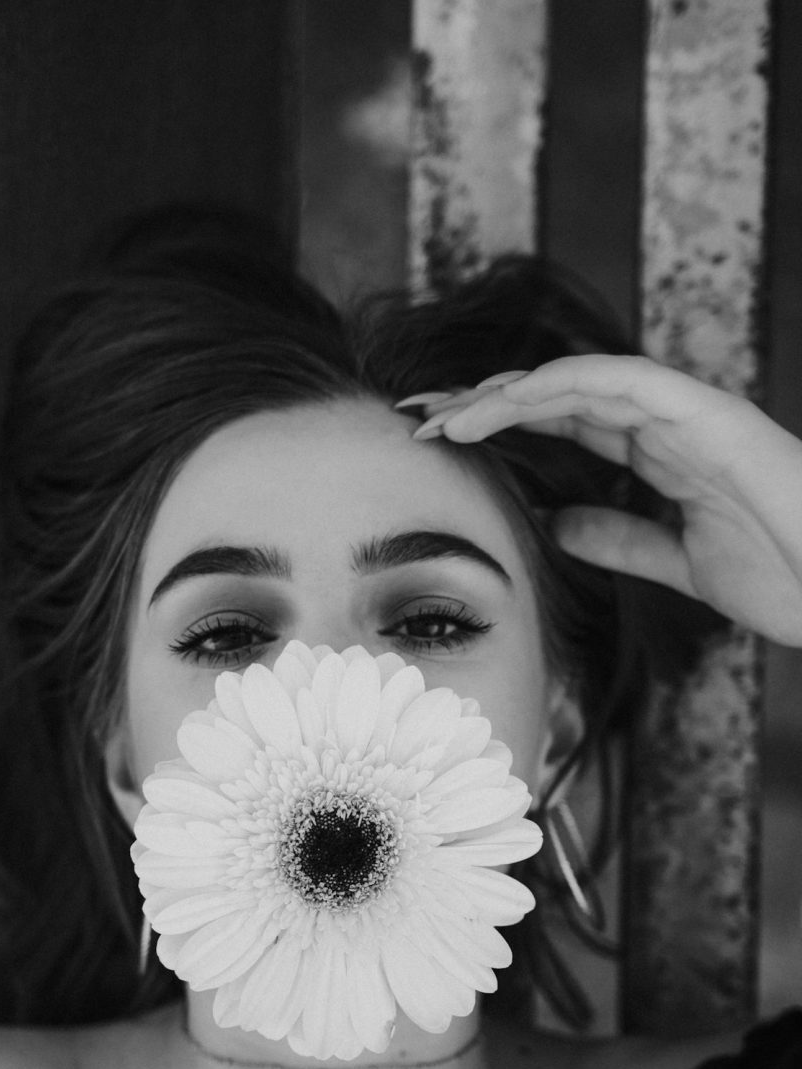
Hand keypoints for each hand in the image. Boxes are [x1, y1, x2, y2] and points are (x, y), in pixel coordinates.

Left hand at [401, 356, 801, 646]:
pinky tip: (501, 403)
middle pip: (558, 394)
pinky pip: (619, 381)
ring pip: (576, 380)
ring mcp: (687, 412)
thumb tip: (558, 522)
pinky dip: (554, 385)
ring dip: (504, 392)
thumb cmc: (785, 575)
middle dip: (485, 401)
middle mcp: (667, 424)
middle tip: (418, 416)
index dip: (503, 426)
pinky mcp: (705, 412)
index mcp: (662, 453)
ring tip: (444, 416)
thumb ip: (621, 537)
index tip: (442, 443)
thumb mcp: (677, 563)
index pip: (566, 423)